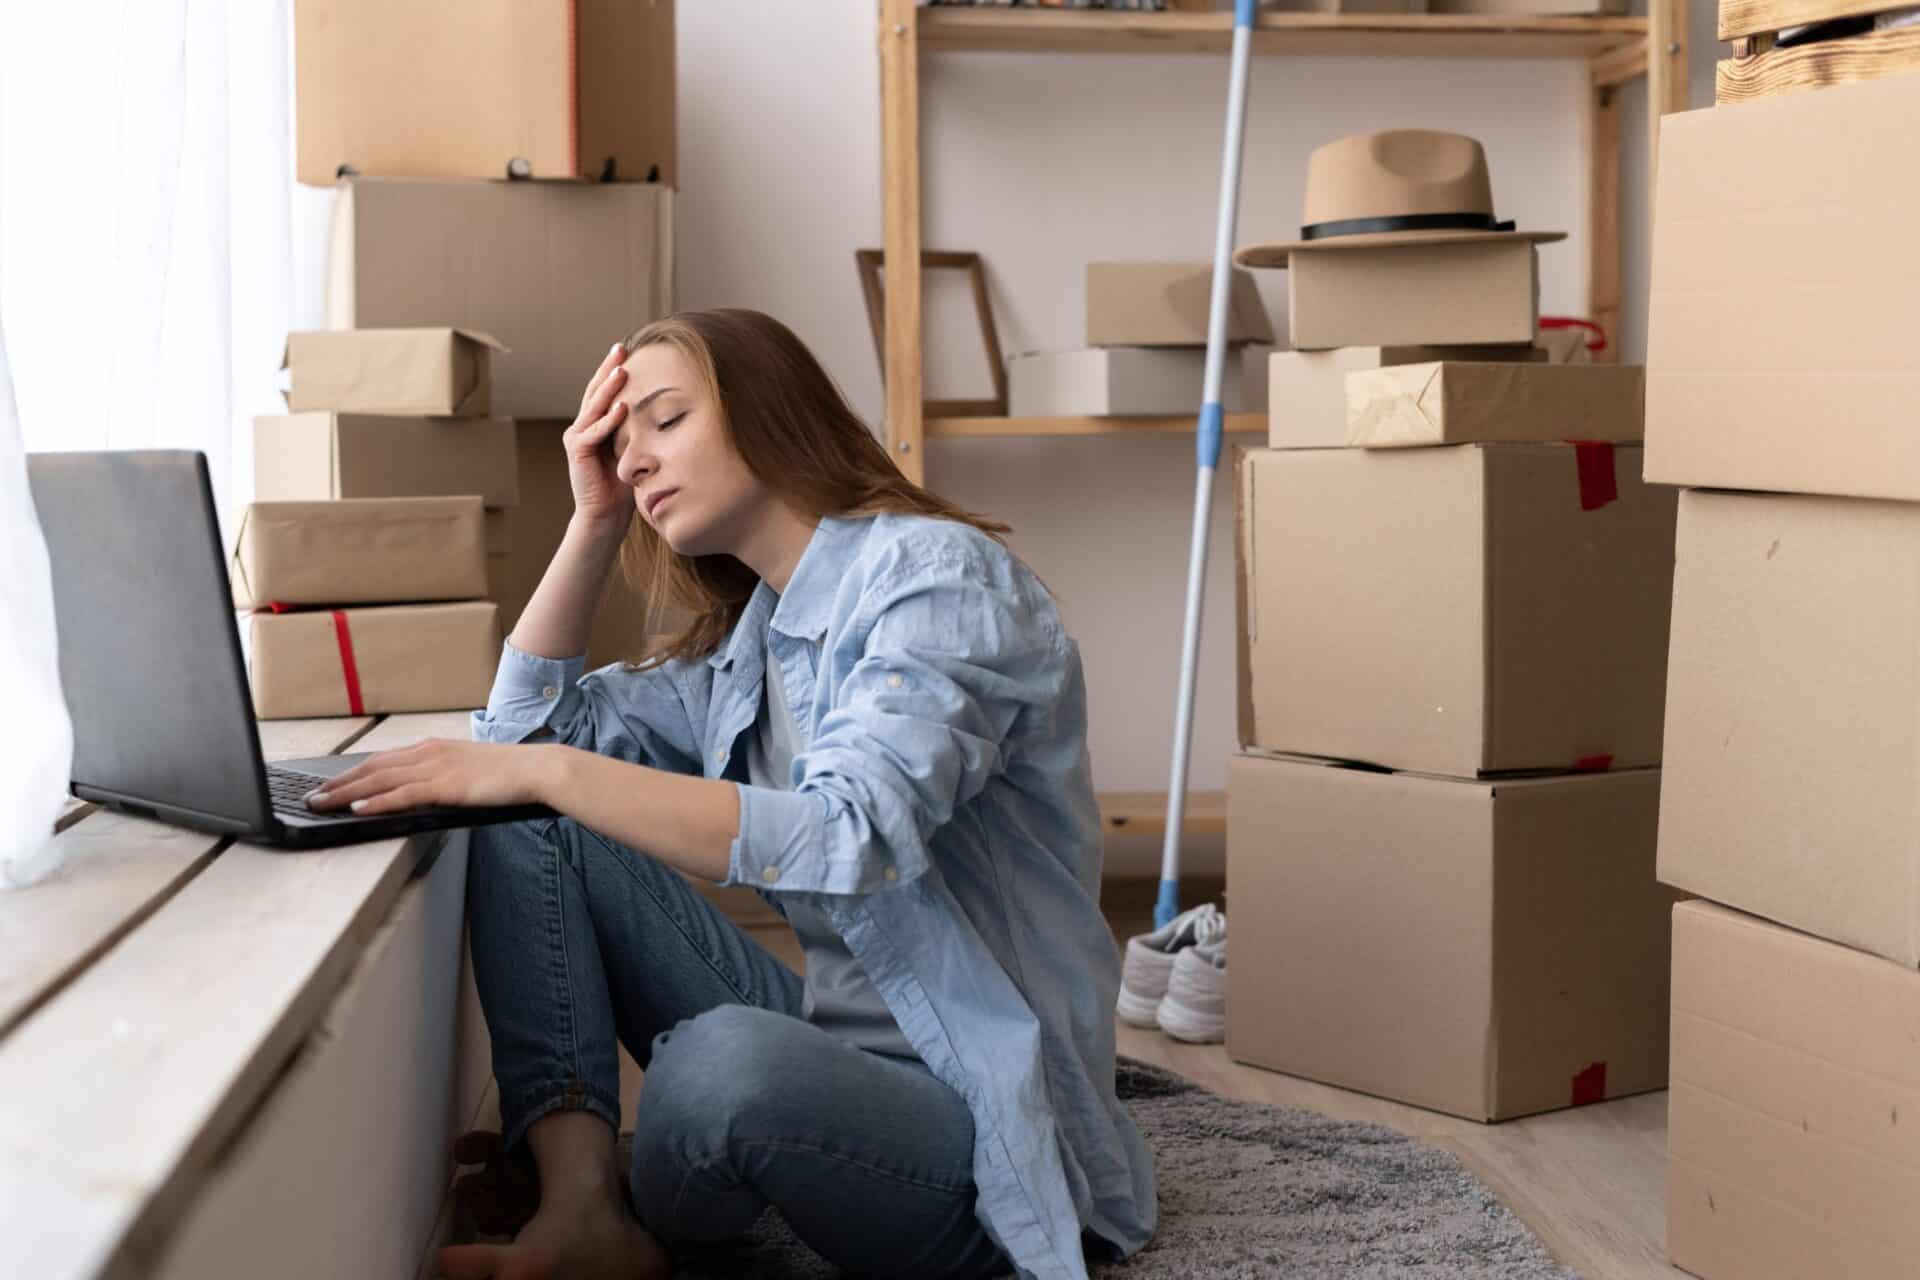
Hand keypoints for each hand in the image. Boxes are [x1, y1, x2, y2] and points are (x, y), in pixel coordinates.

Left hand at [303, 739, 553, 816]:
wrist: (535, 770)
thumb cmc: (507, 774)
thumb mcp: (467, 769)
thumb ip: (442, 775)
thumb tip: (421, 791)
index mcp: (433, 748)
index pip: (382, 760)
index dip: (351, 774)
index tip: (329, 785)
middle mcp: (429, 753)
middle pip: (372, 768)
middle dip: (338, 784)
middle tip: (311, 798)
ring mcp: (436, 768)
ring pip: (380, 780)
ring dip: (346, 794)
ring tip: (321, 804)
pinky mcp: (446, 786)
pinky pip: (403, 794)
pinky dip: (376, 802)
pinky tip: (358, 809)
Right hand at [564, 342, 636, 532]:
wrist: (606, 514)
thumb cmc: (623, 484)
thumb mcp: (633, 448)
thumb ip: (637, 428)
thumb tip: (659, 406)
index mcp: (595, 424)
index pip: (604, 391)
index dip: (613, 370)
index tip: (627, 351)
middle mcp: (582, 426)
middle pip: (595, 391)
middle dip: (608, 369)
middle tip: (621, 348)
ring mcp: (577, 437)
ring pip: (594, 407)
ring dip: (608, 389)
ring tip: (621, 370)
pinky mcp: (577, 452)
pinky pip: (593, 432)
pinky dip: (608, 420)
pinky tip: (622, 408)